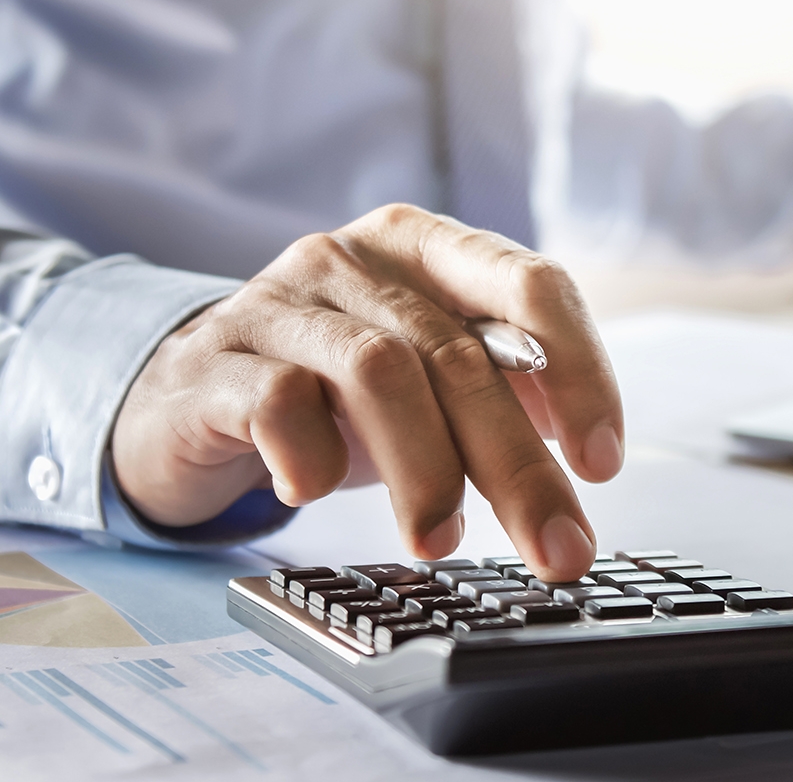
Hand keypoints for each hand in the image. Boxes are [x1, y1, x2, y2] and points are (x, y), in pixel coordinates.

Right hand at [110, 204, 622, 579]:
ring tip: (441, 539)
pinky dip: (314, 456)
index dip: (581, 372)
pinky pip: (280, 401)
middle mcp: (357, 259)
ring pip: (379, 373)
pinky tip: (315, 491)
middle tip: (557, 548)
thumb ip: (506, 391)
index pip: (531, 284)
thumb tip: (588, 453)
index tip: (601, 464)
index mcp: (427, 248)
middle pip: (459, 354)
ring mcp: (281, 302)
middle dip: (517, 466)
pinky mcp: (217, 360)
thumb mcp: (429, 379)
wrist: (187, 398)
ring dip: (426, 470)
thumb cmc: (333, 392)